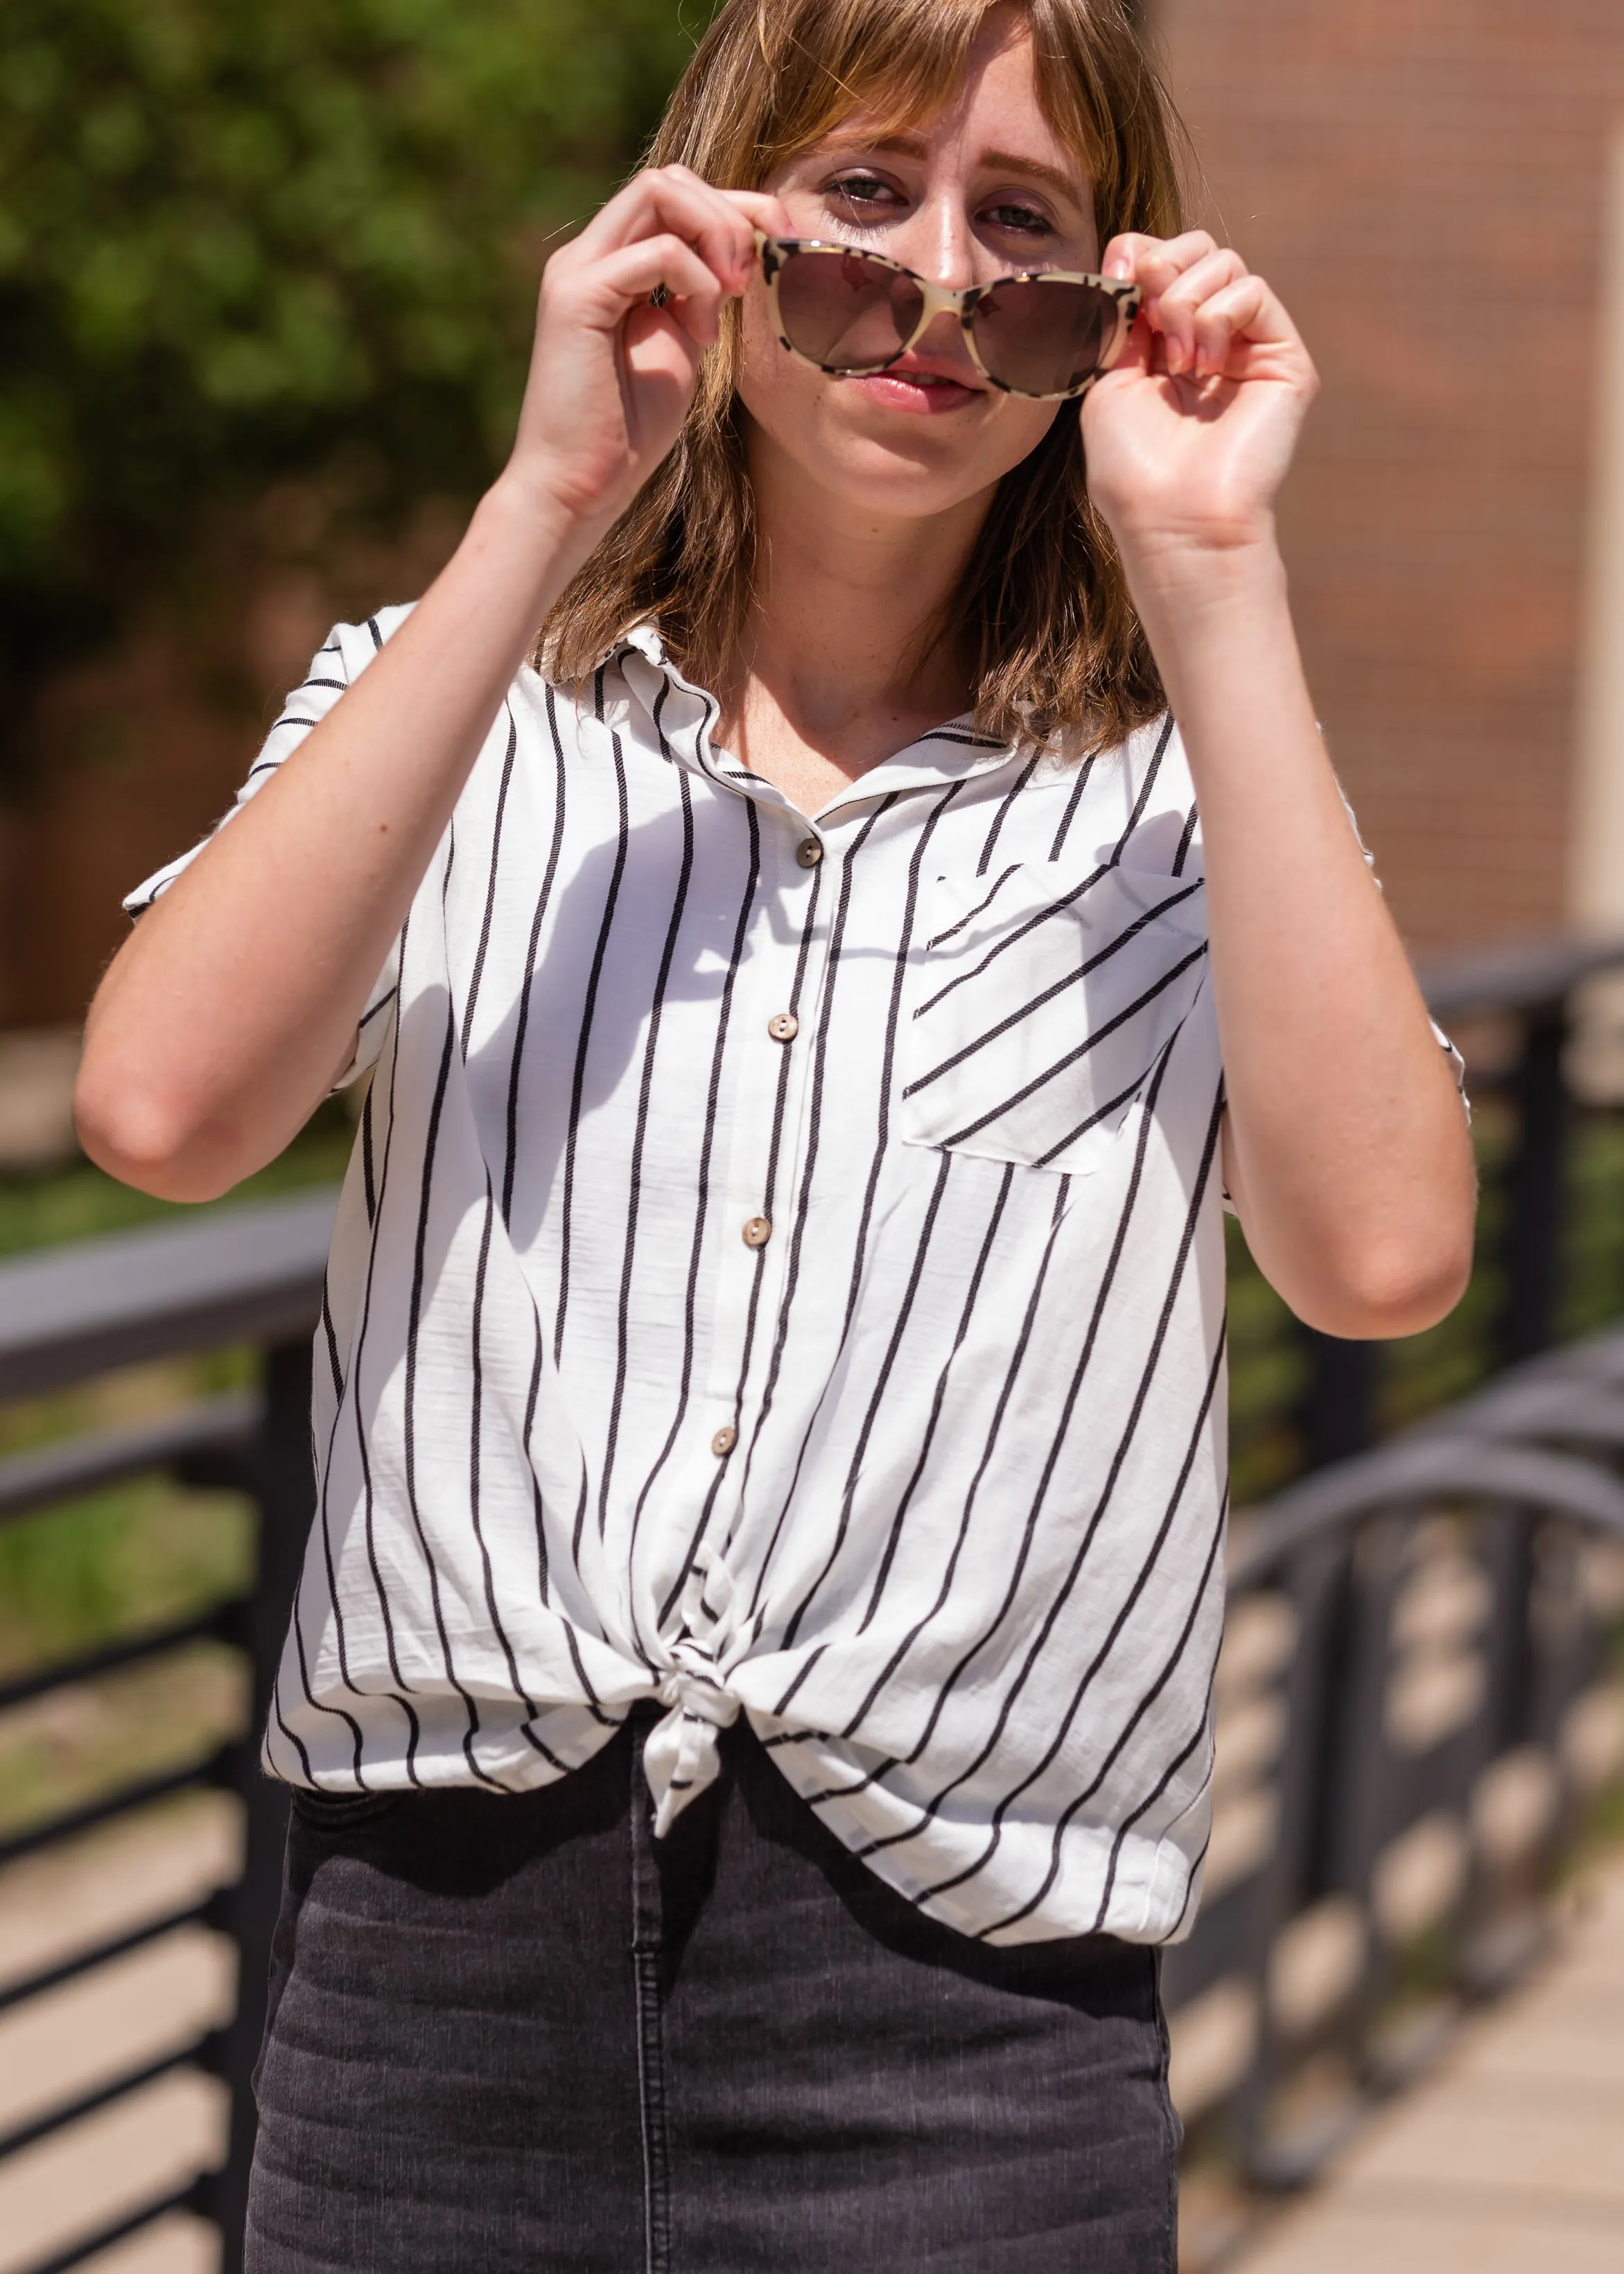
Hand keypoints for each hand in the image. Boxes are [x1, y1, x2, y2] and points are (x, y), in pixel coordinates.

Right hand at [502, 166, 790, 534]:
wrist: (578, 488)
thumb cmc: (627, 432)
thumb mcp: (681, 348)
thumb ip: (699, 297)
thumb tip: (739, 259)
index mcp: (609, 264)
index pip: (673, 195)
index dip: (733, 208)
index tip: (775, 246)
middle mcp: (588, 255)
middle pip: (668, 178)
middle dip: (728, 213)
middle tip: (751, 277)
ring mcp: (577, 271)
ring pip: (659, 192)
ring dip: (715, 237)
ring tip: (727, 298)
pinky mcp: (577, 297)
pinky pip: (657, 253)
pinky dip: (696, 283)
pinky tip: (701, 333)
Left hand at [1080, 231, 1317, 566]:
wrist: (1175, 519)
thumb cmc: (1134, 468)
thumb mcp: (1106, 379)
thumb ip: (1119, 314)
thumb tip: (1133, 251)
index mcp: (1165, 343)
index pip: (1162, 258)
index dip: (1140, 256)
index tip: (1121, 289)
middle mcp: (1210, 339)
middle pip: (1198, 247)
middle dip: (1165, 266)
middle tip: (1151, 317)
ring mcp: (1249, 347)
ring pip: (1226, 262)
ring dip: (1187, 301)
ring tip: (1180, 364)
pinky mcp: (1283, 358)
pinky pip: (1253, 290)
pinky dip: (1219, 317)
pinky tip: (1207, 368)